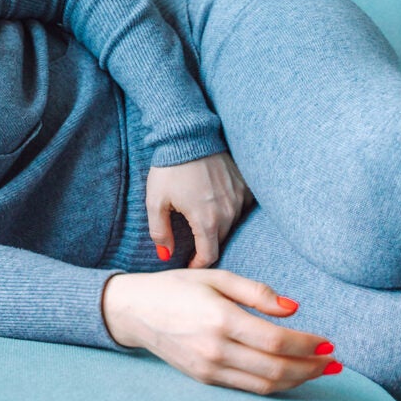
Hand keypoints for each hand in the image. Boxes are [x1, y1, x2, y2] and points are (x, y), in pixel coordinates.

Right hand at [102, 269, 340, 394]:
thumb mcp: (215, 276)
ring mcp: (208, 367)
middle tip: (333, 361)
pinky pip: (248, 388)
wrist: (133, 310)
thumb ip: (256, 291)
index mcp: (220, 317)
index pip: (277, 340)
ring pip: (265, 384)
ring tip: (318, 370)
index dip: (308, 344)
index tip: (328, 341)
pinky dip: (274, 384)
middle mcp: (215, 347)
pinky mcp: (204, 378)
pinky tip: (289, 374)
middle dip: (311, 367)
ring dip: (298, 380)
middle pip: (276, 368)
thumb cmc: (175, 287)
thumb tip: (293, 308)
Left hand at [146, 152, 250, 267]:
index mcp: (207, 220)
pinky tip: (214, 203)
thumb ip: (160, 232)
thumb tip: (165, 255)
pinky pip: (240, 207)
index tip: (190, 264)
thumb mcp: (156, 201)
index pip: (209, 256)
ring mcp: (239, 198)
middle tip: (192, 244)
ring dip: (218, 228)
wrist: (189, 136)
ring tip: (201, 220)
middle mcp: (228, 212)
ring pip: (231, 224)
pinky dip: (229, 210)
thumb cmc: (169, 169)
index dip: (198, 264)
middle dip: (206, 246)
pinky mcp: (245, 185)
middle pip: (220, 240)